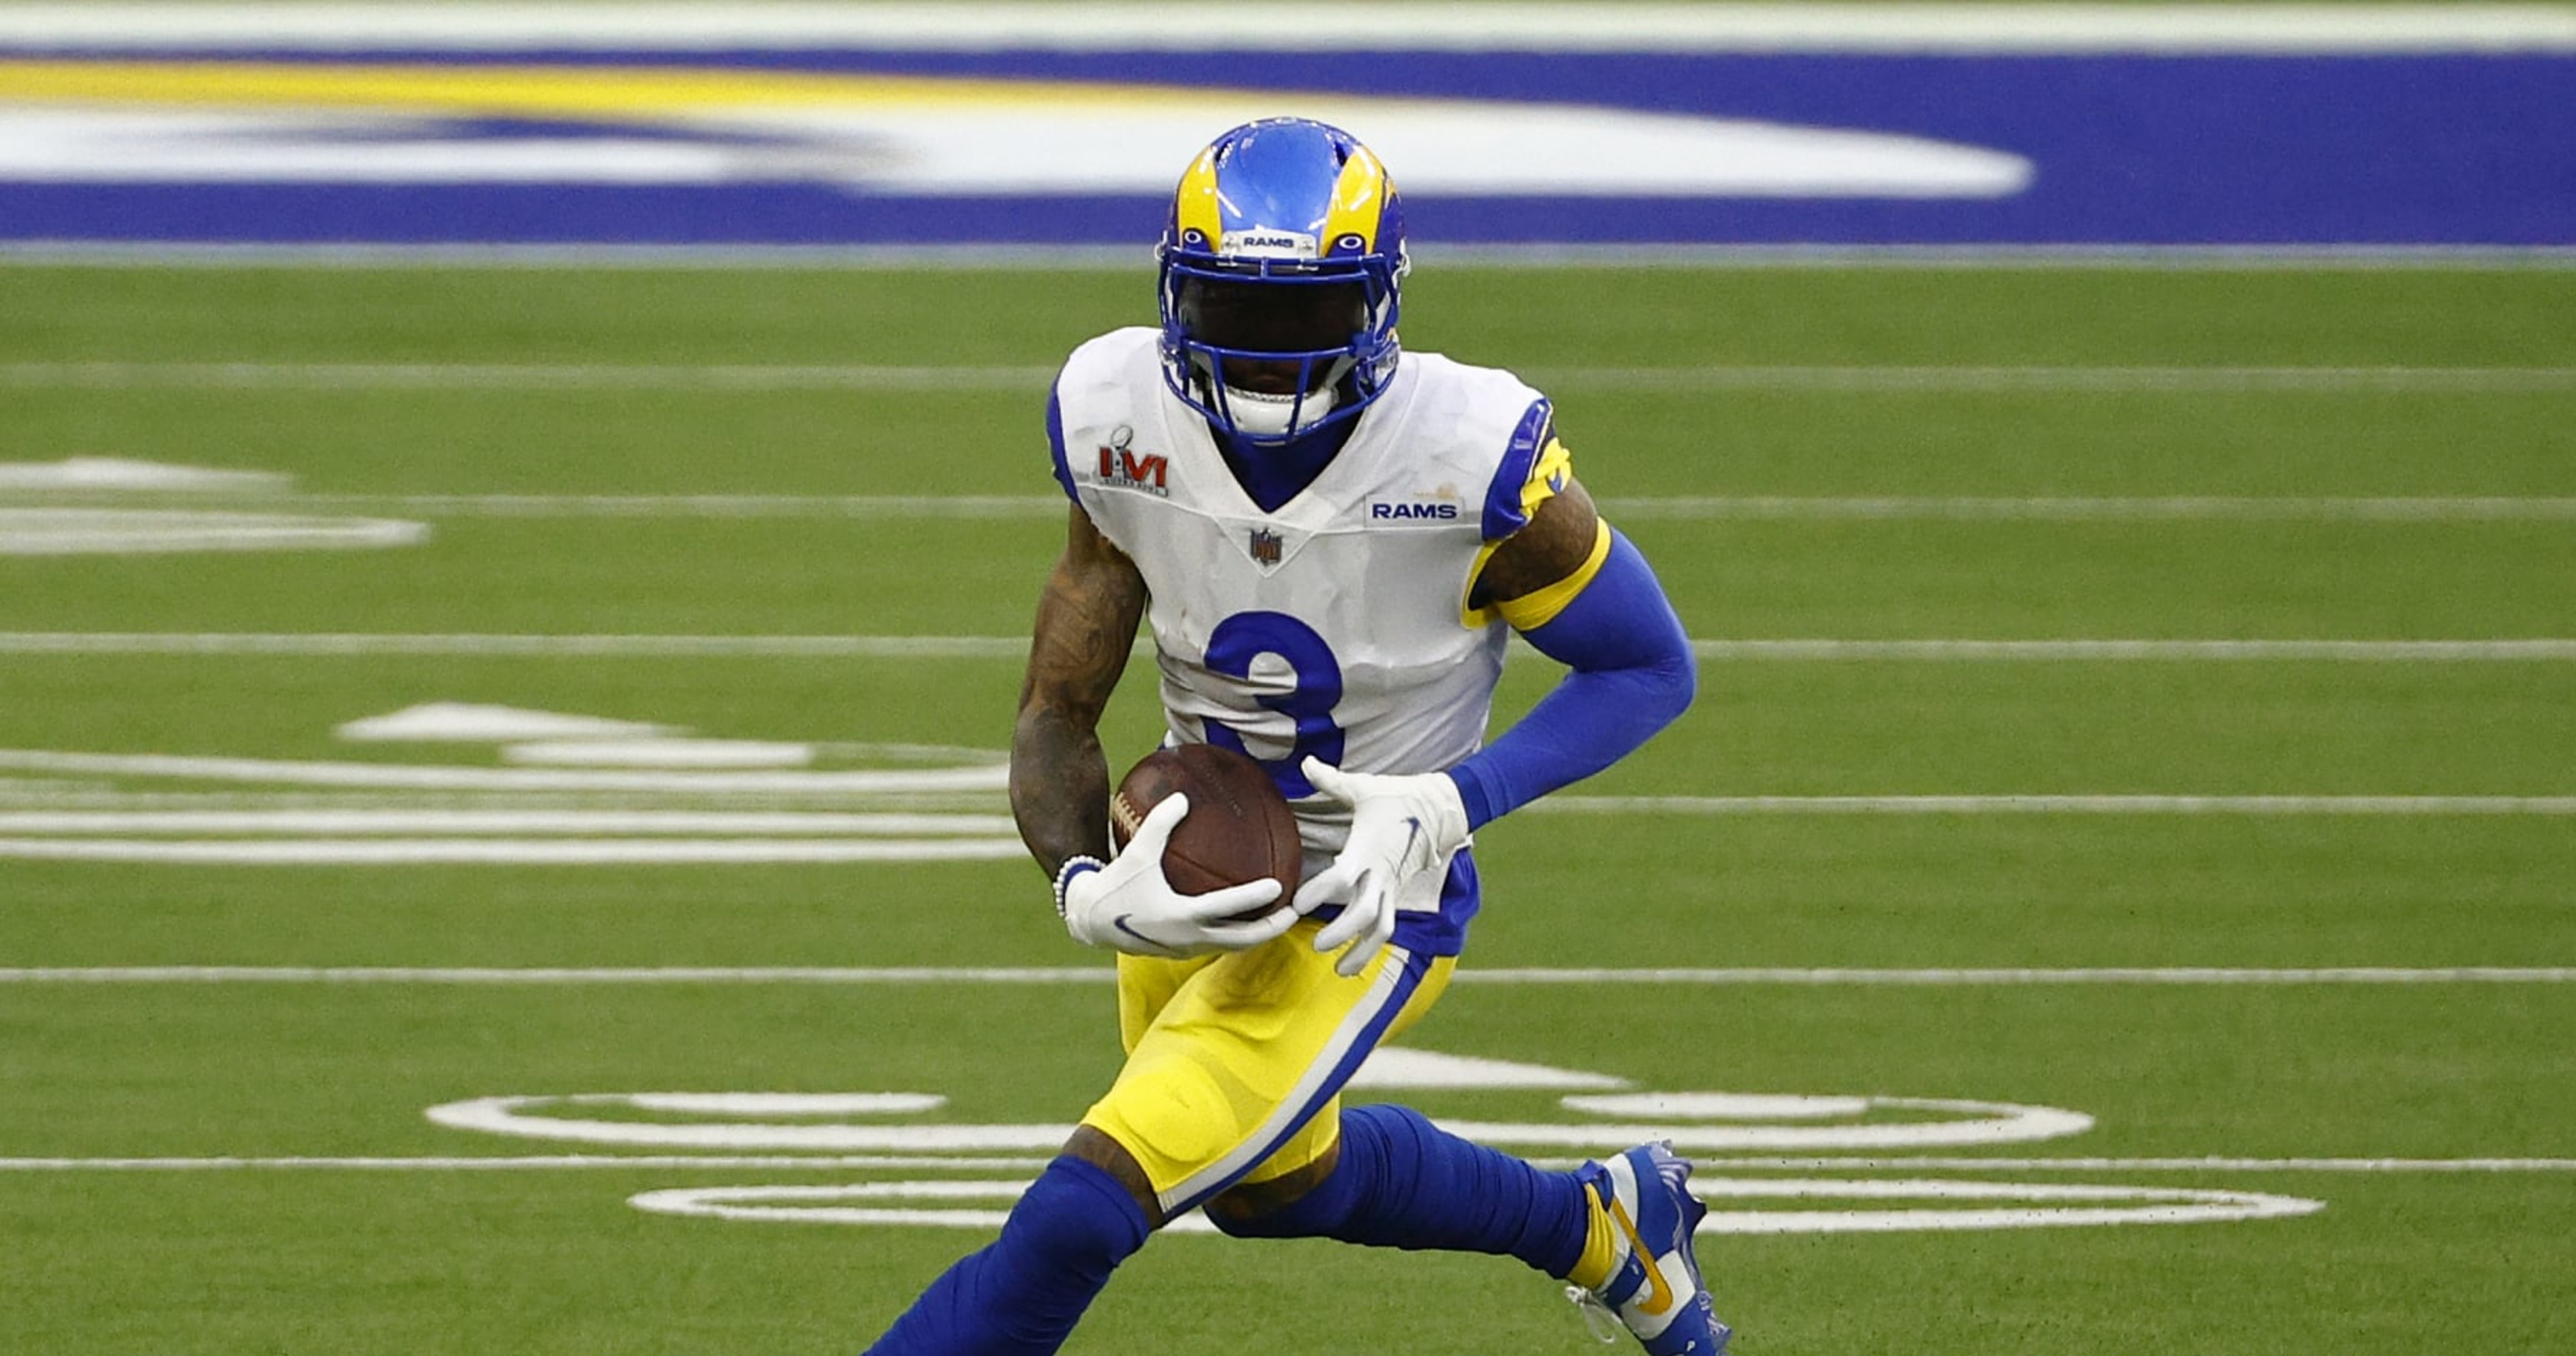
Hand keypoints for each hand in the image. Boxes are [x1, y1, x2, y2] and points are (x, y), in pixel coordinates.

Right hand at [1055, 793, 1295, 957]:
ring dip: (1257, 936)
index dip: (1255, 898)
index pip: (1227, 908)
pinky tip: (1246, 920)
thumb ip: (1160, 823)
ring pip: (1231, 946)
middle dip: (1271, 929)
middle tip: (1295, 912)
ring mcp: (1186, 948)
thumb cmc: (1117, 884)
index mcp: (1181, 915)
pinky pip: (1216, 944)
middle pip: (1241, 940)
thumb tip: (1183, 796)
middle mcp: (1188, 938)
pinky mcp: (1180, 952)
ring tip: (1279, 919)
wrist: (1092, 920)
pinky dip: (1236, 936)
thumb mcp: (1137, 851)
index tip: (1279, 887)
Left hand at [1294, 757, 1470, 977]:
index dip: (1320, 892)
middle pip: (1364, 913)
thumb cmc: (1397, 796)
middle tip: (1317, 944)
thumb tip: (1305, 762)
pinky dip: (1372, 947)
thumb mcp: (1364, 787)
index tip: (1297, 903)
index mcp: (1367, 850)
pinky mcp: (1398, 892)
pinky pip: (1387, 926)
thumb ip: (1332, 780)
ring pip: (1381, 928)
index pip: (1342, 877)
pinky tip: (1353, 964)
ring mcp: (1392, 887)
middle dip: (1341, 932)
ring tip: (1339, 971)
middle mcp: (1380, 874)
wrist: (1441, 809)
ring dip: (1361, 952)